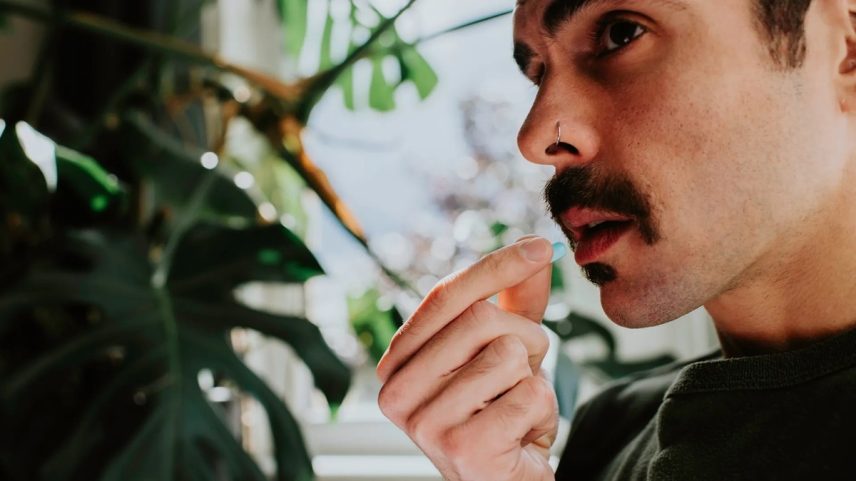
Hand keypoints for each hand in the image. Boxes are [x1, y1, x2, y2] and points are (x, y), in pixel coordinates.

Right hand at [377, 237, 558, 480]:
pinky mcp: (463, 449)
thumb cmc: (501, 414)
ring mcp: (425, 424)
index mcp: (397, 363)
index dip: (495, 267)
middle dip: (525, 339)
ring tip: (517, 406)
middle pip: (480, 318)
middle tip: (522, 373)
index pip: (445, 296)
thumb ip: (513, 301)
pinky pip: (529, 394)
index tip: (537, 247)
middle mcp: (396, 392)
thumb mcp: (504, 350)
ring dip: (533, 378)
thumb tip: (534, 250)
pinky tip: (523, 434)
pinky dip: (542, 410)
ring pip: (508, 354)